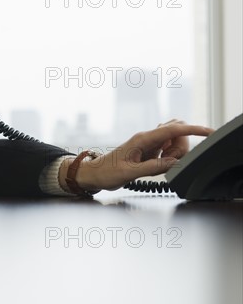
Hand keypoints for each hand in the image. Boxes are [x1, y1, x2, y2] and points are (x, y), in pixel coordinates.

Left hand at [59, 120, 213, 191]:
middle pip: (177, 132)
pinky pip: (167, 147)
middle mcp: (146, 137)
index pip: (173, 129)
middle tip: (166, 162)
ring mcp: (148, 142)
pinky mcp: (148, 149)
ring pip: (173, 140)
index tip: (209, 132)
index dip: (194, 129)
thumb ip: (152, 168)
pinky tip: (157, 164)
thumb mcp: (129, 173)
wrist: (94, 173)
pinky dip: (169, 155)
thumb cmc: (107, 172)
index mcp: (142, 139)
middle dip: (182, 146)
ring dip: (175, 152)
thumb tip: (174, 163)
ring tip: (158, 164)